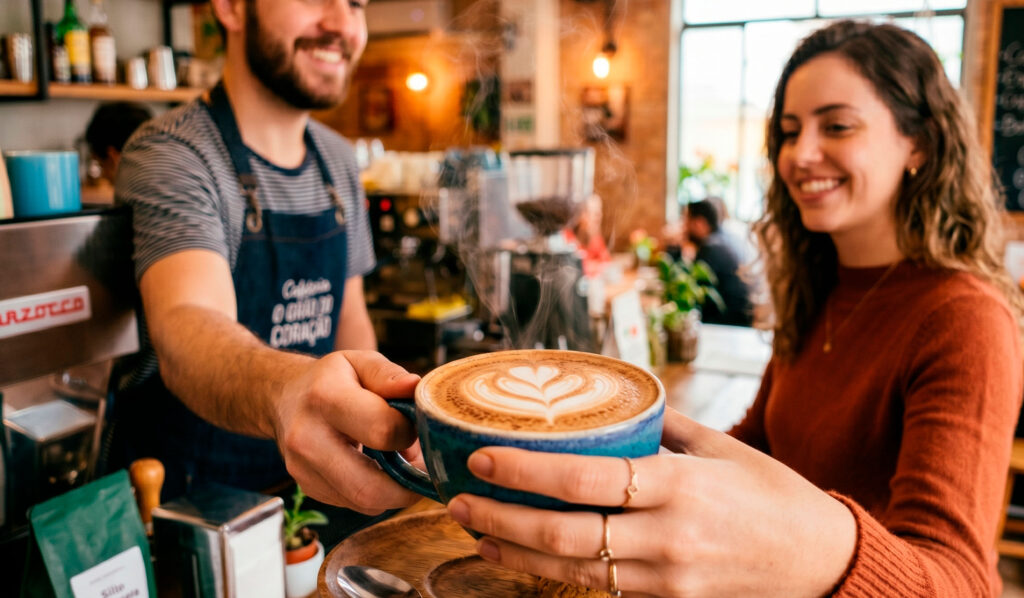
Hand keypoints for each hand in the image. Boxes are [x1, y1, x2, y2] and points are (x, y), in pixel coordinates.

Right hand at [273, 350, 421, 513]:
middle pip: (369, 486)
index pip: (382, 430)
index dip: (409, 432)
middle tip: (427, 470)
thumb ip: (389, 375)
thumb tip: (416, 388)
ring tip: (404, 466)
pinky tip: (379, 470)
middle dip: (408, 486)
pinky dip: (376, 494)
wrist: (284, 397)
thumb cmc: (332, 378)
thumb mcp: (360, 361)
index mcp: (325, 398)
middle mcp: (307, 439)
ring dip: (395, 493)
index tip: (416, 426)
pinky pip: (354, 504)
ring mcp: (303, 469)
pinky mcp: (307, 488)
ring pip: (364, 502)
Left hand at [446, 410, 855, 597]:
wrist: (823, 564)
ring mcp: (665, 580)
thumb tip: (614, 399)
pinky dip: (553, 573)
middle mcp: (666, 538)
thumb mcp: (723, 446)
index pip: (584, 480)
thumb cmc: (773, 495)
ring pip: (572, 572)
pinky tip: (523, 555)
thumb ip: (665, 424)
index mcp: (679, 486)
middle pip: (564, 535)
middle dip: (501, 517)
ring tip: (476, 528)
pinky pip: (599, 588)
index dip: (524, 471)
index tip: (482, 457)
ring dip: (514, 552)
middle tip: (458, 498)